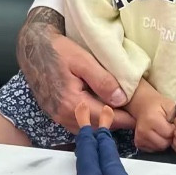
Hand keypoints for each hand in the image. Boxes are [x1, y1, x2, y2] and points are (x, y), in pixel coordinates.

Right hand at [17, 8, 134, 133]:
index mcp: (71, 102)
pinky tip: (103, 111)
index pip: (105, 118)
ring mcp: (57, 116)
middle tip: (137, 117)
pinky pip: (77, 124)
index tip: (142, 117)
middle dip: (118, 123)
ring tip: (125, 114)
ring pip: (87, 127)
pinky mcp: (55, 112)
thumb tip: (121, 99)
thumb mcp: (84, 61)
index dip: (126, 119)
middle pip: (97, 126)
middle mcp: (62, 114)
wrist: (34, 48)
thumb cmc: (59, 51)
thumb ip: (103, 81)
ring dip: (105, 123)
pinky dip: (92, 120)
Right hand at [132, 96, 175, 152]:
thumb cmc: (158, 105)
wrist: (143, 106)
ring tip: (163, 131)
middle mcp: (143, 130)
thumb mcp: (170, 105)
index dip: (174, 130)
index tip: (173, 125)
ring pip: (159, 148)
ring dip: (164, 141)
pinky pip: (153, 149)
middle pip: (164, 143)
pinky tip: (157, 135)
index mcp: (152, 119)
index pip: (169, 133)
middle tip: (169, 129)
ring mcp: (139, 138)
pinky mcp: (138, 143)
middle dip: (169, 138)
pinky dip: (157, 144)